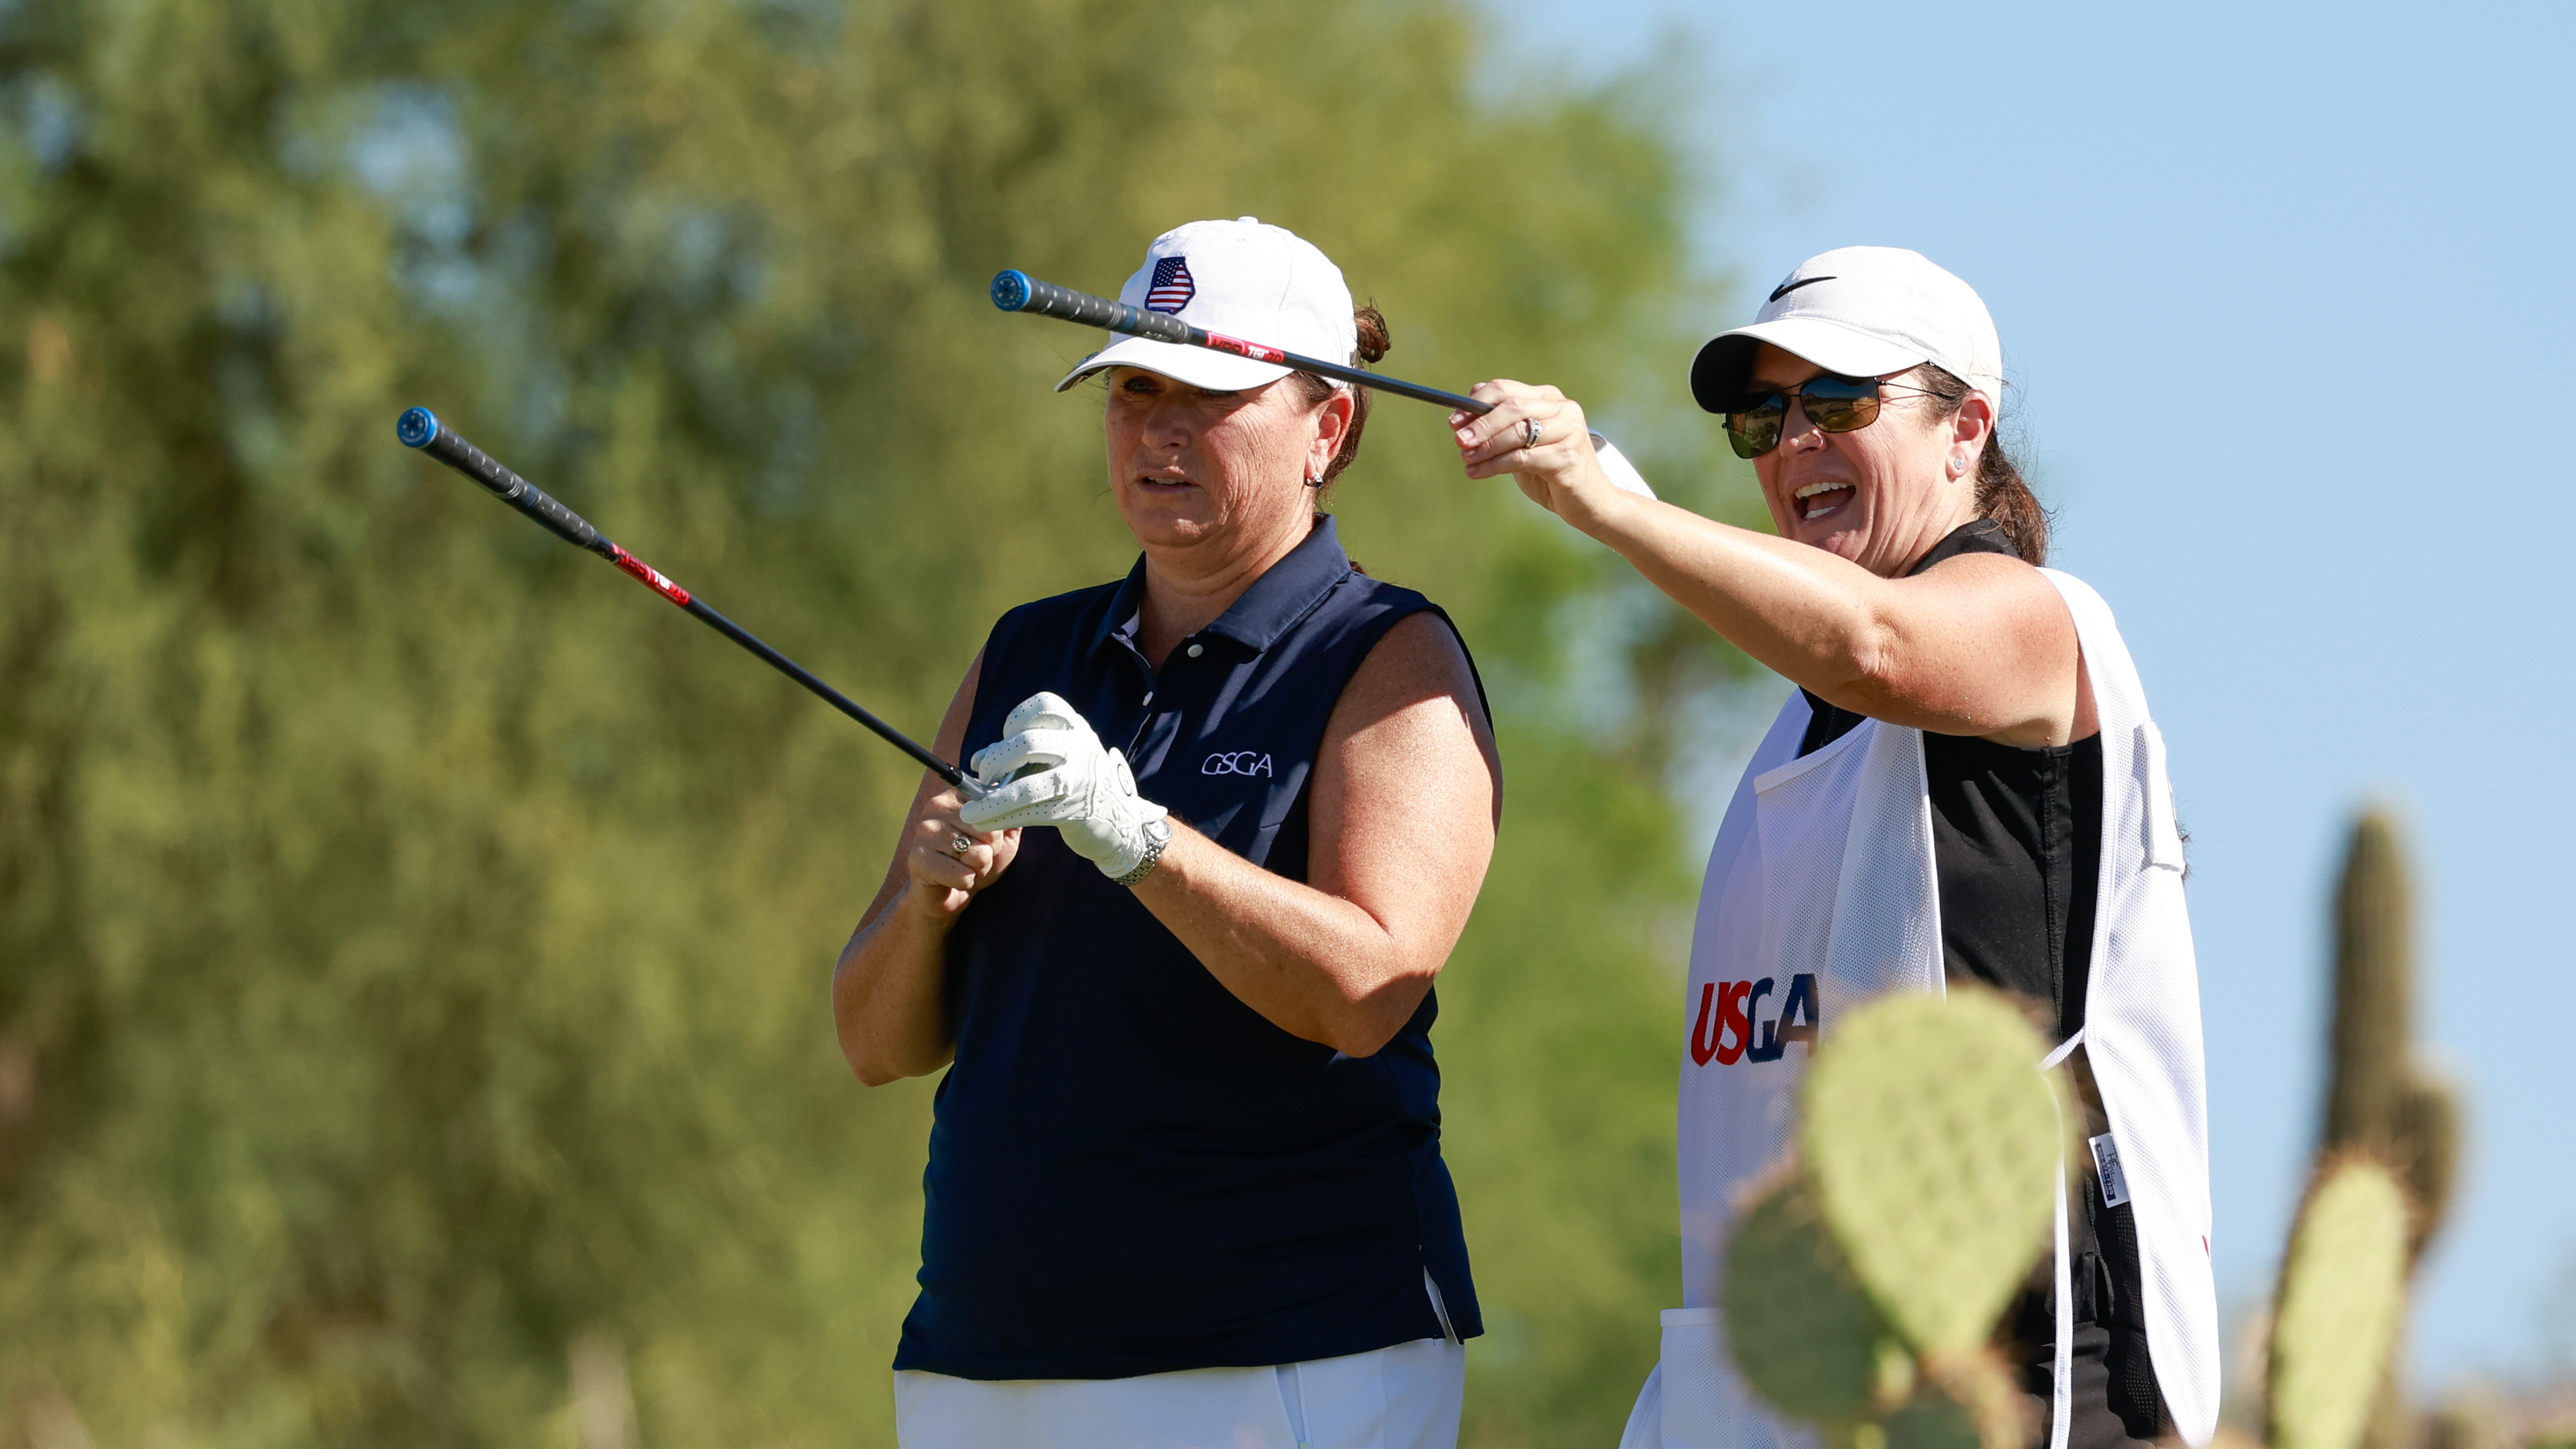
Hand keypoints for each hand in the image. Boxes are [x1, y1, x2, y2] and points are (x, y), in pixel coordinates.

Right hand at [902, 788, 1018, 919]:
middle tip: (973, 857)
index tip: (985, 839)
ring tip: (963, 867)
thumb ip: (1011, 816)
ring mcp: (925, 831)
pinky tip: (952, 879)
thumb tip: (1027, 800)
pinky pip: (963, 875)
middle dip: (989, 852)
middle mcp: (937, 805)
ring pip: (978, 854)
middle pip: (989, 831)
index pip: (995, 807)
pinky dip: (965, 883)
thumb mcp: (1001, 836)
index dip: (999, 831)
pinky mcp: (918, 858)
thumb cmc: (976, 860)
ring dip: (978, 869)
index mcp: (958, 794)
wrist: (949, 892)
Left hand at [958, 692, 1170, 878]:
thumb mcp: (1055, 757)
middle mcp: (1080, 748)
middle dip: (996, 761)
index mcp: (1076, 727)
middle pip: (1029, 744)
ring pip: (1026, 788)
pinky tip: (985, 821)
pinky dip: (1001, 818)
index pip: (1043, 705)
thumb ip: (1018, 753)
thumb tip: (977, 759)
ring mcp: (1078, 780)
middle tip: (984, 776)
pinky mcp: (1073, 811)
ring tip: (969, 812)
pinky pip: (1029, 813)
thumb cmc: (1076, 781)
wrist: (1118, 818)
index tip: (1005, 736)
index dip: (1015, 719)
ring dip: (991, 802)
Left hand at [1450, 380, 1635, 527]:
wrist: (1590, 503)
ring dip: (1486, 447)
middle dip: (1481, 425)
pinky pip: (1522, 458)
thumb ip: (1502, 424)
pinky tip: (1478, 473)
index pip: (1507, 390)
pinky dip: (1495, 466)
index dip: (1477, 403)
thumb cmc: (1551, 472)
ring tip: (1467, 460)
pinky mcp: (1568, 458)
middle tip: (1459, 441)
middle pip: (1512, 407)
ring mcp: (1569, 432)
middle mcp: (1563, 409)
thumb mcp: (1523, 444)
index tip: (1454, 422)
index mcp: (1550, 398)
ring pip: (1517, 432)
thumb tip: (1468, 404)